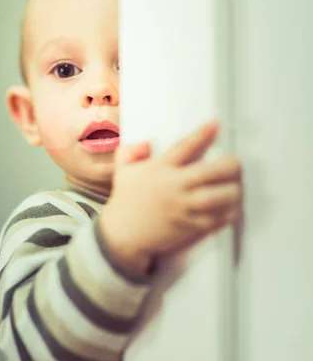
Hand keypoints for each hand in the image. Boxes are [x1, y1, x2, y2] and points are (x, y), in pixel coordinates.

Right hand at [99, 121, 242, 273]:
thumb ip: (131, 151)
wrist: (122, 235)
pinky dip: (230, 212)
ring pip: (218, 197)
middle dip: (229, 165)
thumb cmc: (125, 199)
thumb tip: (146, 144)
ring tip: (237, 185)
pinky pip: (217, 219)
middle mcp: (173, 187)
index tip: (216, 124)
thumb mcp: (123, 170)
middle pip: (209, 172)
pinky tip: (234, 206)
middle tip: (236, 162)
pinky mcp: (190, 227)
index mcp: (159, 169)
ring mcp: (183, 208)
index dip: (203, 134)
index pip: (184, 147)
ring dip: (234, 190)